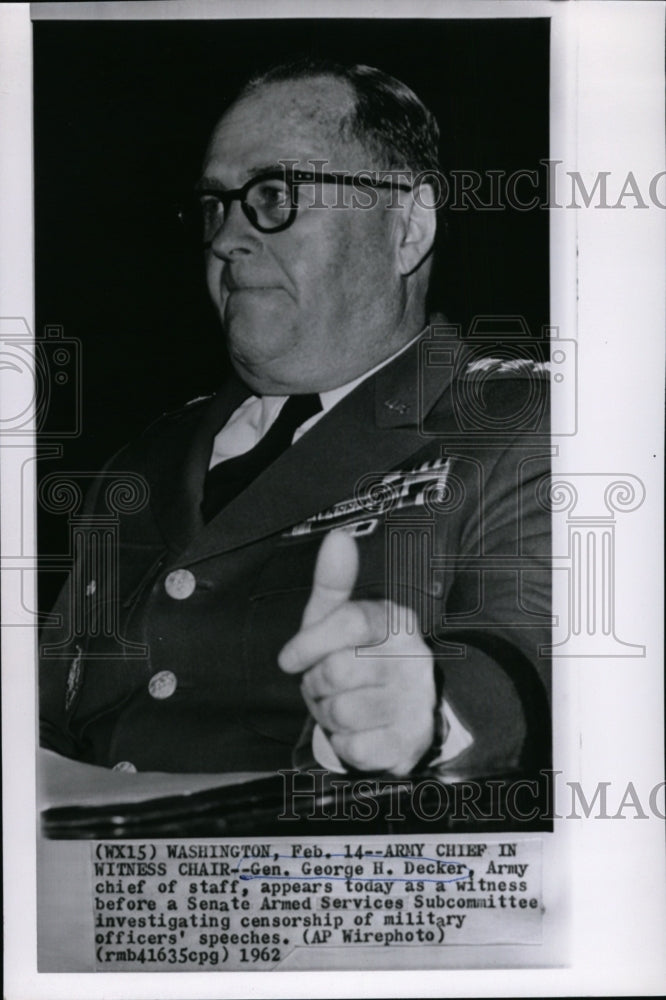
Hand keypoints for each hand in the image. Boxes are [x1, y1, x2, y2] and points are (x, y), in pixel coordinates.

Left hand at [278, 530, 435, 774]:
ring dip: (327, 715)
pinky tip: (357, 731)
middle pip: (338, 671)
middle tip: (324, 684)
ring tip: (341, 705)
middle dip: (316, 684)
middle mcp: (415, 658)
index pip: (350, 622)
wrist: (396, 714)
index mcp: (396, 621)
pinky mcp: (411, 742)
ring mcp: (416, 701)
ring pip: (342, 711)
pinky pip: (354, 747)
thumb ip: (333, 581)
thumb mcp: (338, 619)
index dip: (310, 643)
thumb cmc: (357, 658)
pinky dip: (343, 743)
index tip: (288, 660)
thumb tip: (338, 537)